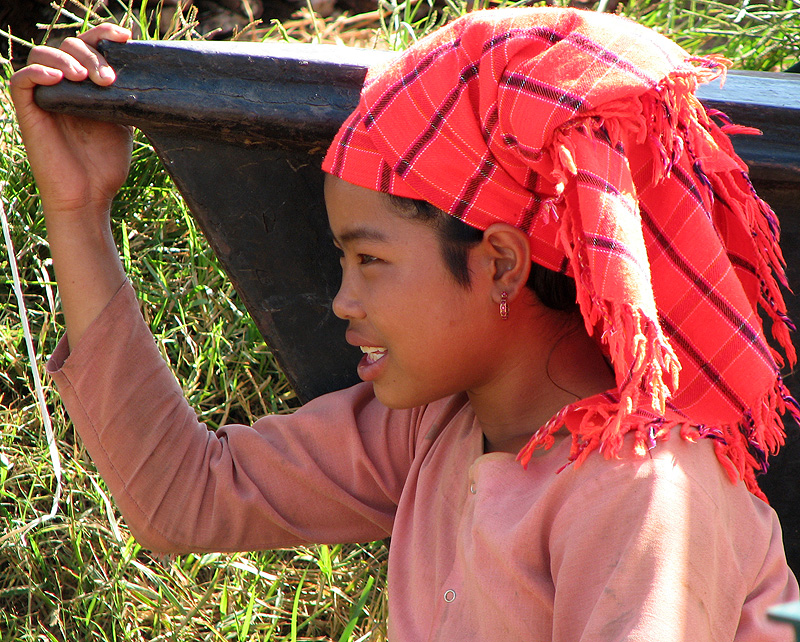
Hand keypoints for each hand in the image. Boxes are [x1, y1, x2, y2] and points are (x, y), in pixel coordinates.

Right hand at [8, 23, 132, 221]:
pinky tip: (59, 79)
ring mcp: (44, 96)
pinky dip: (38, 72)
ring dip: (66, 59)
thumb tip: (146, 73)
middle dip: (91, 55)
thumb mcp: (124, 123)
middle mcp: (63, 85)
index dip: (103, 34)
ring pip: (42, 54)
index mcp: (86, 85)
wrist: (90, 196)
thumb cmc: (106, 164)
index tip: (125, 37)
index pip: (88, 46)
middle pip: (68, 45)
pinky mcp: (28, 111)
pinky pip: (21, 79)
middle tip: (107, 79)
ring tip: (85, 79)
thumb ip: (126, 96)